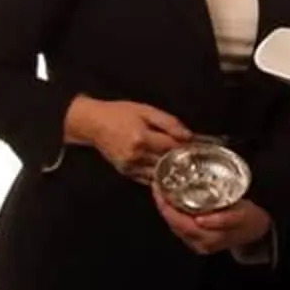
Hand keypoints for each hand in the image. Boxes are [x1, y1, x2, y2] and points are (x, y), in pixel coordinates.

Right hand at [65, 96, 191, 183]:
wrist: (93, 124)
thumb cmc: (120, 114)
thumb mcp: (146, 110)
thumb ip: (168, 122)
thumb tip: (187, 135)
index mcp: (141, 138)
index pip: (172, 146)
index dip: (186, 145)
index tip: (197, 144)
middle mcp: (136, 155)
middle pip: (167, 162)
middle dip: (182, 159)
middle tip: (194, 156)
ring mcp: (130, 166)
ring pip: (159, 174)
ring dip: (172, 170)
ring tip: (182, 163)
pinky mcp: (126, 173)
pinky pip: (148, 179)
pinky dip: (159, 176)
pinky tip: (167, 171)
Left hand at [152, 187, 271, 254]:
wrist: (257, 232)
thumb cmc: (250, 220)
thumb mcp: (242, 216)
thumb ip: (224, 219)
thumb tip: (201, 220)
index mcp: (208, 238)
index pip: (180, 222)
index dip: (167, 206)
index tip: (159, 189)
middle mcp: (200, 243)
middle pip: (173, 224)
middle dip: (162, 205)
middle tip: (156, 186)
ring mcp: (198, 244)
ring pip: (175, 226)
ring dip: (166, 209)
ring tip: (160, 191)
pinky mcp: (197, 241)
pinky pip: (180, 227)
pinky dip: (173, 214)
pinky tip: (171, 202)